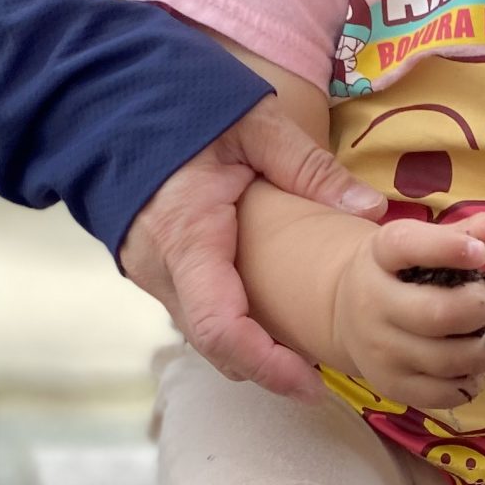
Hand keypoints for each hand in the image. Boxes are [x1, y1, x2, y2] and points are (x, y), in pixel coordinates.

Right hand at [117, 99, 384, 399]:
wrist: (113, 100)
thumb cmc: (185, 108)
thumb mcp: (255, 126)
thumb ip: (310, 168)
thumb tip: (370, 210)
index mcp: (186, 236)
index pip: (220, 326)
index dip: (266, 365)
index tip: (310, 383)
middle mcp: (160, 267)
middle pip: (213, 344)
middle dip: (265, 367)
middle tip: (319, 376)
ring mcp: (150, 272)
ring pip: (201, 333)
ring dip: (247, 350)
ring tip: (300, 351)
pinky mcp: (153, 269)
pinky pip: (192, 311)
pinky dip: (229, 325)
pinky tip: (266, 318)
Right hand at [330, 202, 484, 413]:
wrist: (347, 315)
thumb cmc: (403, 274)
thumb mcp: (428, 244)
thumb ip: (476, 231)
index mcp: (381, 254)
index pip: (406, 246)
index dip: (446, 248)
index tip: (479, 252)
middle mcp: (372, 302)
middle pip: (437, 314)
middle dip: (479, 309)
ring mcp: (378, 349)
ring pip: (446, 359)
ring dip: (484, 350)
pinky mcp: (390, 385)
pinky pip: (442, 393)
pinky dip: (470, 382)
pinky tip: (473, 367)